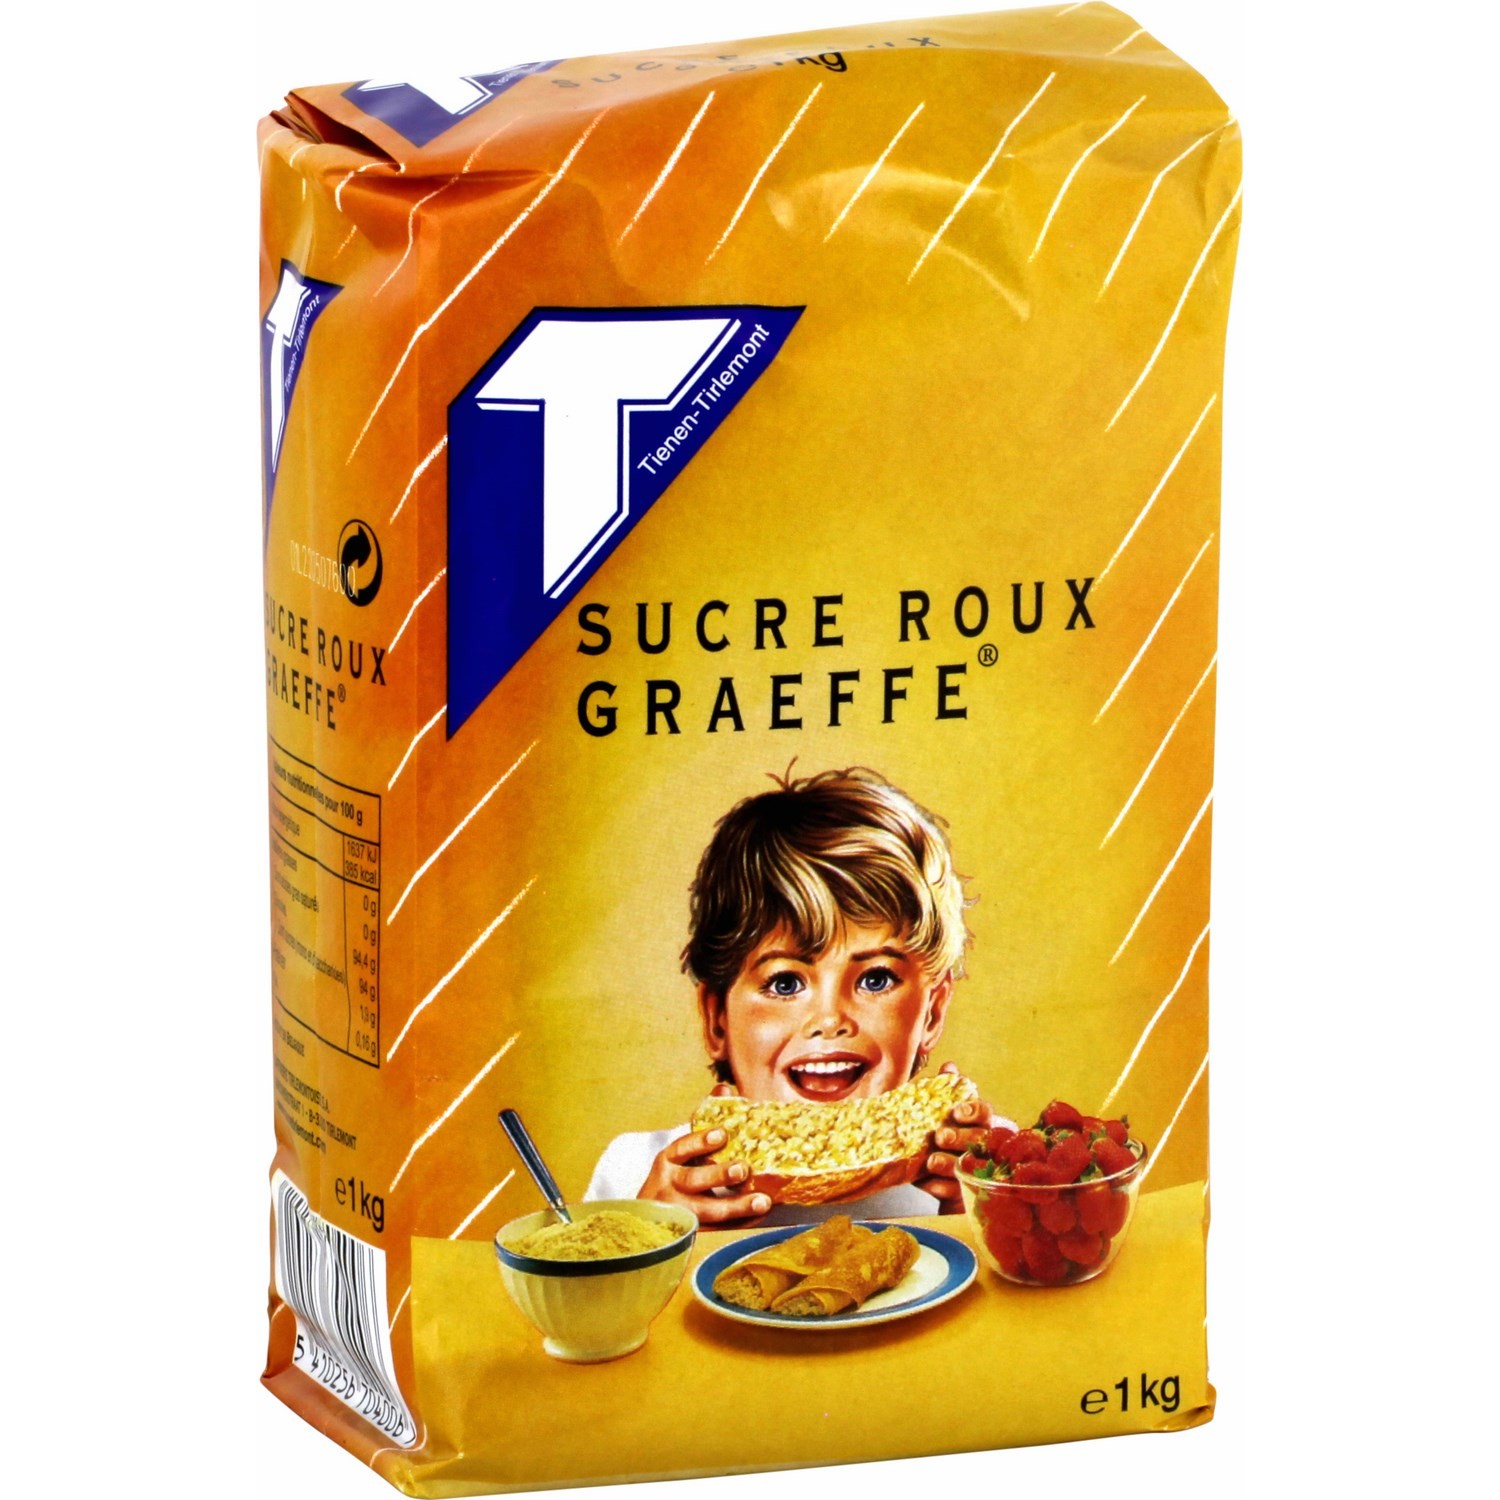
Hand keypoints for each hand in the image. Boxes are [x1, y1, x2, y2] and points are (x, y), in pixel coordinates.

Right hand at [637, 1120, 772, 1227]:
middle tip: (743, 1168)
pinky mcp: (690, 1231)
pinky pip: (716, 1229)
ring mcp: (679, 1211)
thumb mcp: (683, 1151)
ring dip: (736, 1205)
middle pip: (694, 1180)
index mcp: (668, 1160)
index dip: (701, 1141)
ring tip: (762, 1200)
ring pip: (707, 1210)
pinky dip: (738, 1223)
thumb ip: (704, 1121)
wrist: (645, 1221)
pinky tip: (757, 1216)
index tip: (722, 1134)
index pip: (683, 1147)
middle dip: (719, 1175)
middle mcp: (670, 1185)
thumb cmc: (674, 1176)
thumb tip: (723, 1088)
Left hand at [915, 1061, 997, 1213]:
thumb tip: (949, 1066)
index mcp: (978, 1124)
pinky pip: (958, 1192)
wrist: (938, 1181)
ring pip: (971, 1167)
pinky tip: (928, 1184)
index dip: (973, 1110)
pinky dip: (941, 1187)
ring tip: (931, 1161)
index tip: (956, 1111)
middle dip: (961, 1137)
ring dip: (950, 1163)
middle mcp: (984, 1147)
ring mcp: (978, 1172)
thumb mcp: (942, 1116)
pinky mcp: (967, 1195)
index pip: (985, 1112)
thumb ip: (946, 1092)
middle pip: (980, 1140)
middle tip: (941, 1136)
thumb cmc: (945, 1142)